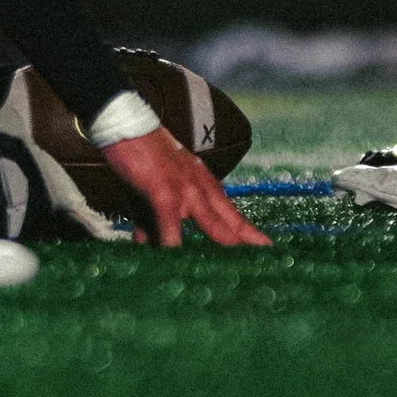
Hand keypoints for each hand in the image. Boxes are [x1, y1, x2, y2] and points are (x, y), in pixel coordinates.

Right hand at [99, 123, 269, 248]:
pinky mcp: (166, 194)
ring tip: (235, 275)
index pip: (234, 215)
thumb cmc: (139, 154)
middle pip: (235, 224)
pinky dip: (174, 248)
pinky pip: (173, 229)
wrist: (125, 121)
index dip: (251, 234)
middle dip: (251, 245)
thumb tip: (148, 244)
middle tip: (271, 262)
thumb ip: (153, 220)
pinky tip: (176, 264)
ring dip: (224, 253)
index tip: (269, 249)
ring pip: (216, 229)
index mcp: (203, 184)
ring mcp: (188, 191)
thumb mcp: (152, 189)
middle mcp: (202, 188)